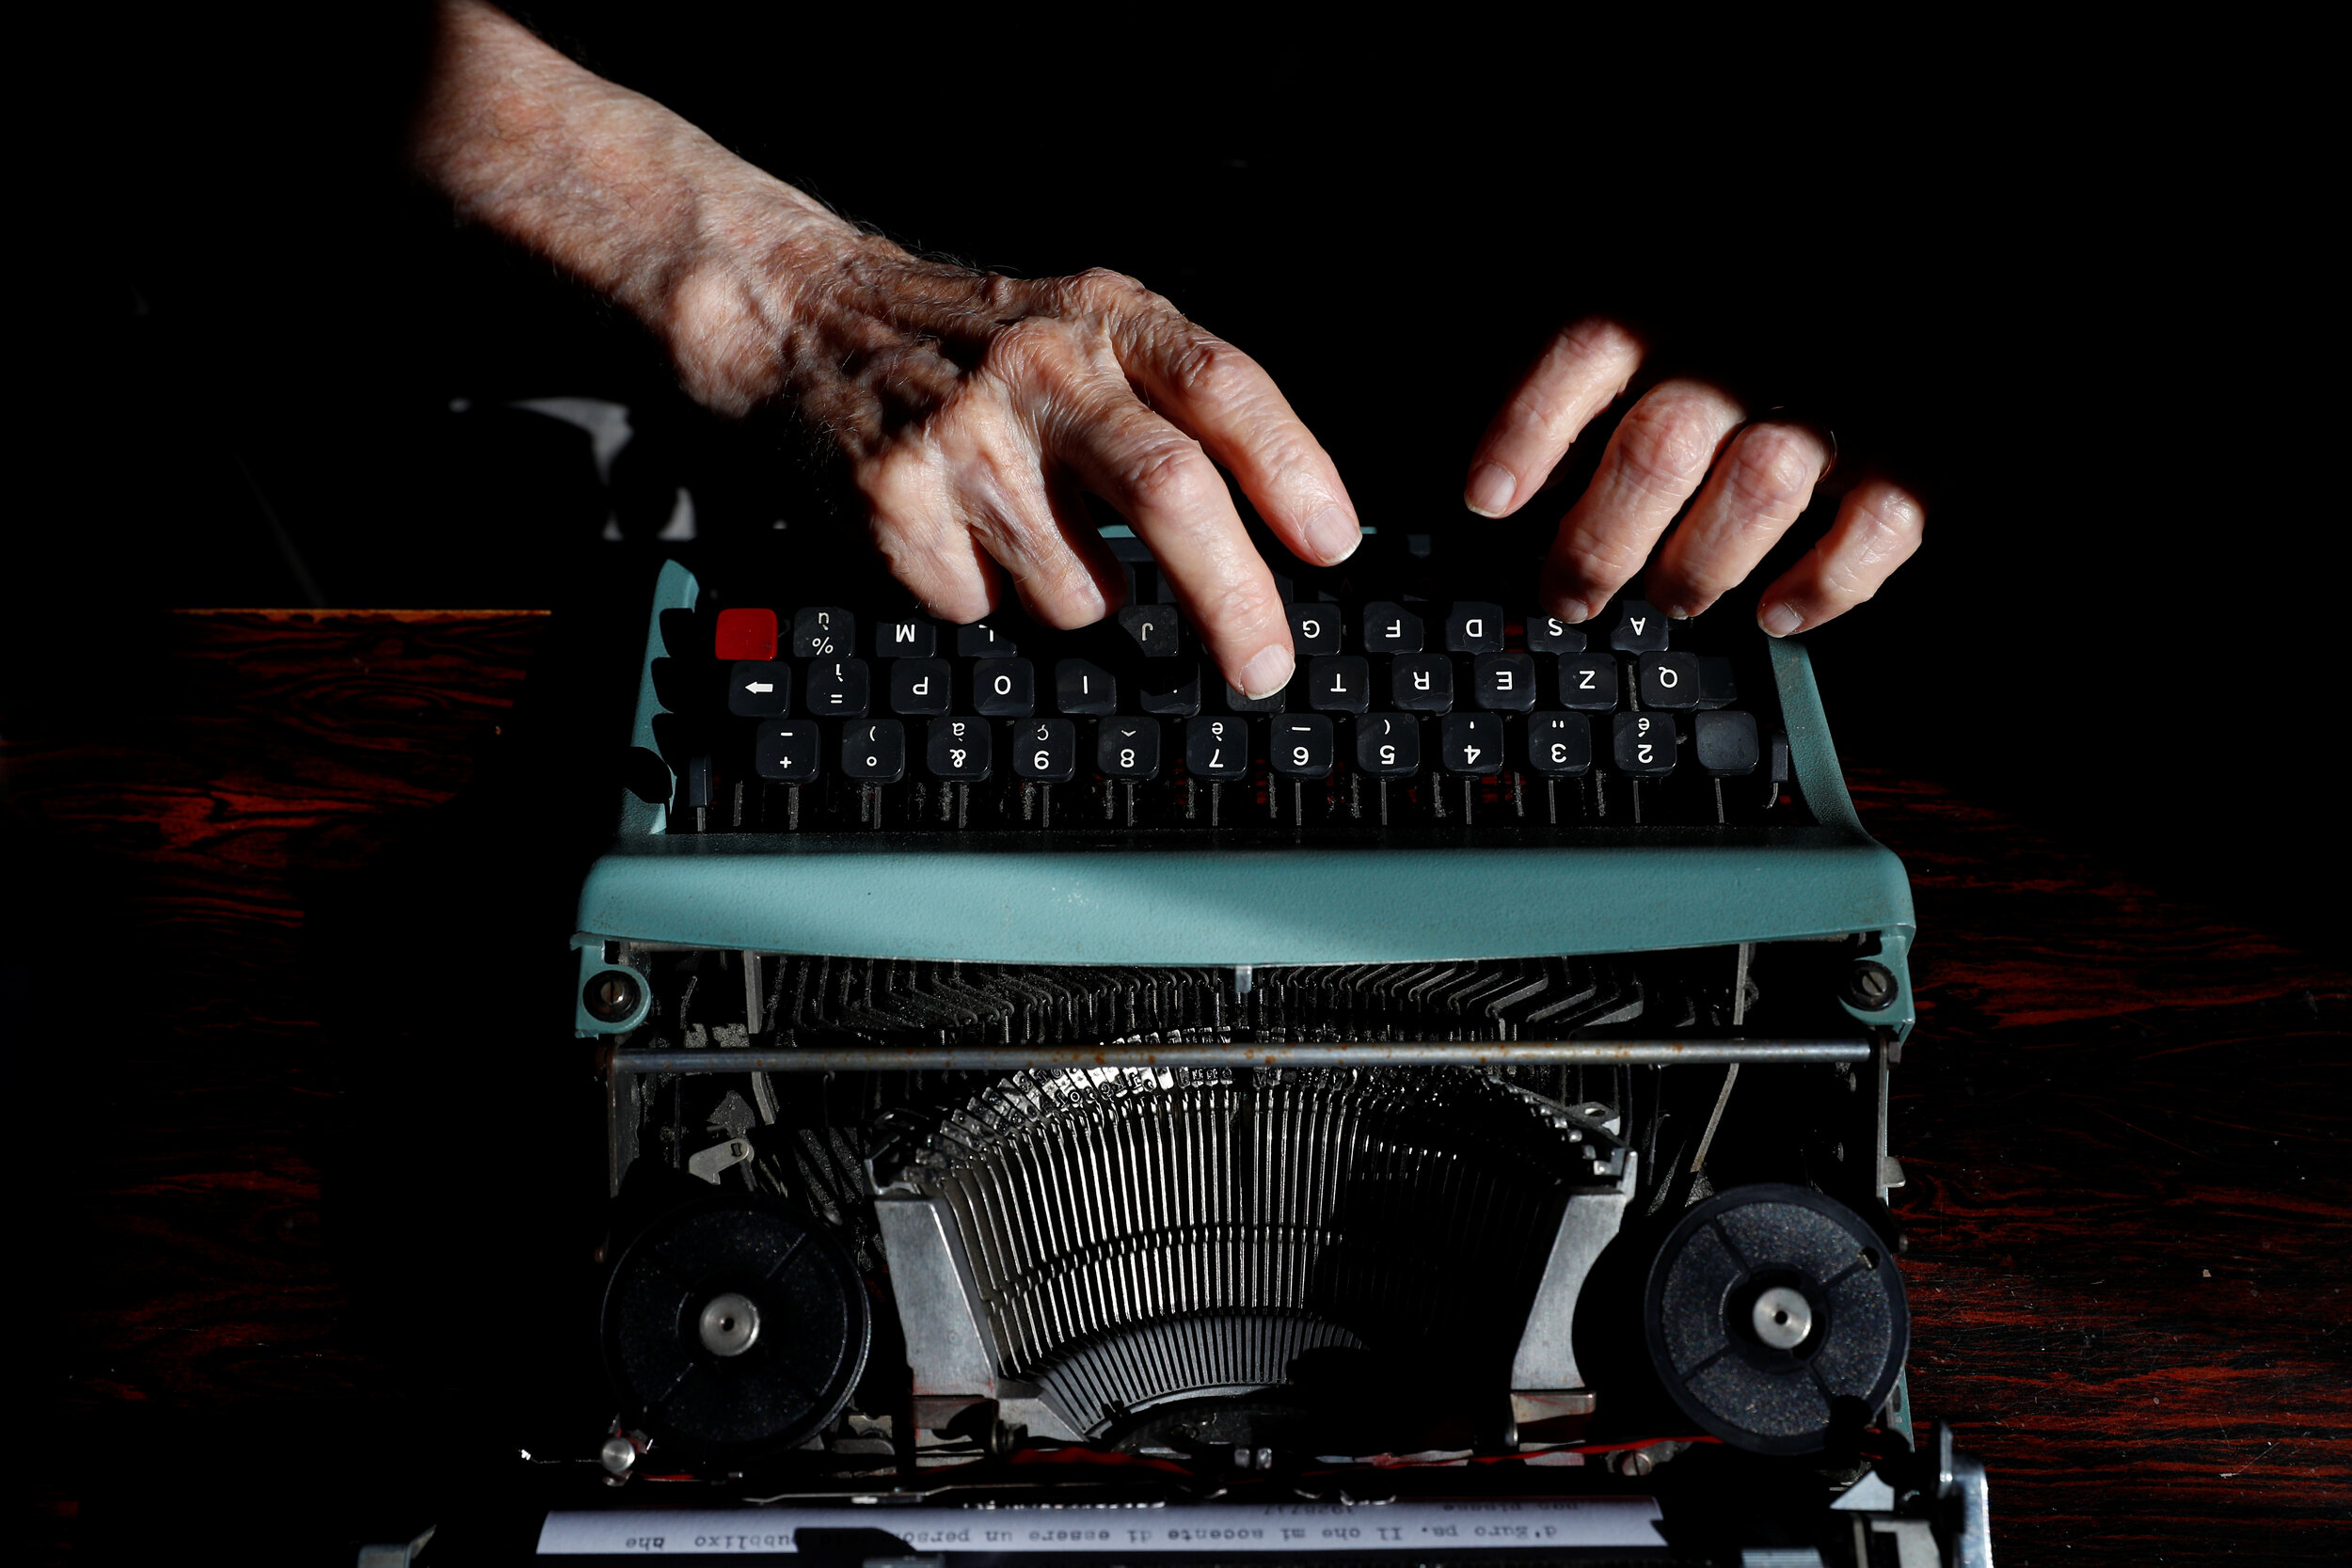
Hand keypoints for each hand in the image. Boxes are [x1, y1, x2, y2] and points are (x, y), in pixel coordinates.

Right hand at [410, 0, 1355, 697]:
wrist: (798, 318)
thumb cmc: (973, 344)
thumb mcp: (1083, 323)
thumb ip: (1175, 399)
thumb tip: (1291, 532)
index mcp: (1104, 318)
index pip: (1223, 388)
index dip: (1291, 471)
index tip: (1332, 547)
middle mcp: (1038, 368)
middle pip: (1171, 494)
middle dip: (1234, 600)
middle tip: (1265, 670)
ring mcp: (962, 438)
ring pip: (1080, 588)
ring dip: (1079, 595)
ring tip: (1031, 536)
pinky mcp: (895, 505)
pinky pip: (986, 608)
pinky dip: (987, 595)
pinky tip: (956, 535)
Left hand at [1461, 317, 1923, 633]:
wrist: (1891, 303)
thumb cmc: (1728, 336)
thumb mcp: (1650, 315)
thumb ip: (1585, 373)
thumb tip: (1512, 477)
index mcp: (1674, 300)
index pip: (1591, 348)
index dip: (1531, 426)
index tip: (1486, 499)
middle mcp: (1749, 348)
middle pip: (1661, 444)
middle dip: (1599, 539)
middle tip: (1568, 595)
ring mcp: (1836, 399)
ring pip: (1758, 486)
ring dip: (1698, 564)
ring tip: (1670, 599)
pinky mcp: (1913, 449)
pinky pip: (1876, 524)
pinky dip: (1825, 583)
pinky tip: (1777, 614)